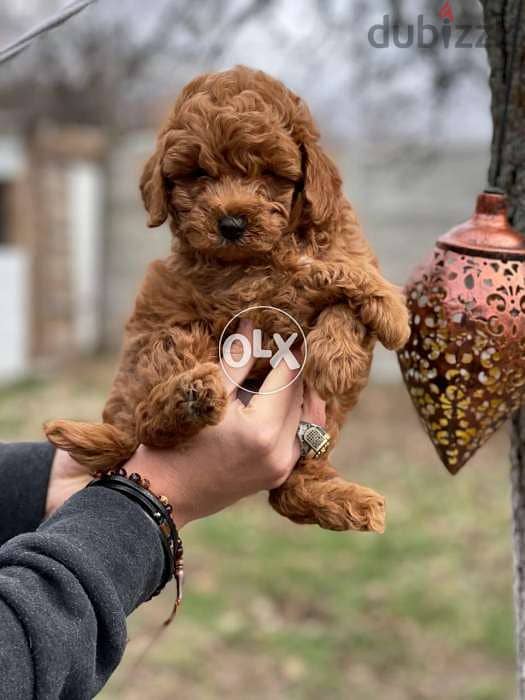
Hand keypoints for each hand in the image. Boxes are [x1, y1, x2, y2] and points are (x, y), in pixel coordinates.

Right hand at [46, 321, 325, 527]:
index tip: (291, 334)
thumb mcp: (206, 396)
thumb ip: (235, 361)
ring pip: (305, 420)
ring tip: (284, 375)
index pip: (288, 378)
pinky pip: (299, 440)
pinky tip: (282, 404)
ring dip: (298, 396)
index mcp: (262, 429)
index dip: (290, 352)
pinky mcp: (275, 476)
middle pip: (300, 398)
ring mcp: (280, 468)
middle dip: (294, 372)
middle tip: (286, 349)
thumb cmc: (174, 443)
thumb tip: (251, 326)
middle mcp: (279, 452)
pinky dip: (294, 419)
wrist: (161, 495)